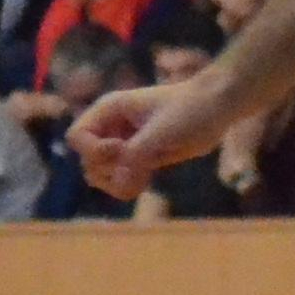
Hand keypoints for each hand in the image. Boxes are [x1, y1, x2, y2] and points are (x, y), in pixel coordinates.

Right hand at [69, 71, 236, 200]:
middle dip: (109, 170)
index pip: (77, 137)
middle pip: (87, 160)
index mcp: (108, 110)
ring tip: (142, 179)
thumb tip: (119, 181)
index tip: (123, 149)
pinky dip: (127, 186)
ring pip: (99, 174)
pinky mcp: (136, 159)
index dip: (95, 150)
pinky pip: (118, 180)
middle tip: (138, 166)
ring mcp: (121, 144)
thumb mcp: (162, 131)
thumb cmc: (191, 109)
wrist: (217, 108)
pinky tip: (146, 181)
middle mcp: (109, 127)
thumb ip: (137, 155)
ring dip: (117, 183)